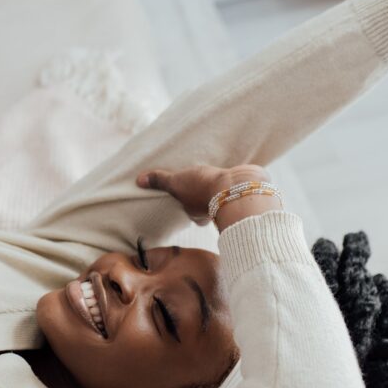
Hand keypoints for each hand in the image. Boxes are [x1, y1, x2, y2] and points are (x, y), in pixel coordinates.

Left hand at [136, 164, 279, 228]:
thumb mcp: (176, 183)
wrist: (238, 187)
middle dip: (207, 199)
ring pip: (227, 197)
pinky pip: (244, 186)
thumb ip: (160, 181)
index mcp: (198, 214)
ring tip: (221, 177)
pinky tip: (240, 174)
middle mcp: (216, 212)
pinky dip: (242, 181)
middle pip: (210, 207)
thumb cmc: (204, 189)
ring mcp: (234, 201)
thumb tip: (138, 180)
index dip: (189, 205)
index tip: (188, 197)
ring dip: (225, 189)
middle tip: (203, 187)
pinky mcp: (249, 189)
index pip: (192, 212)